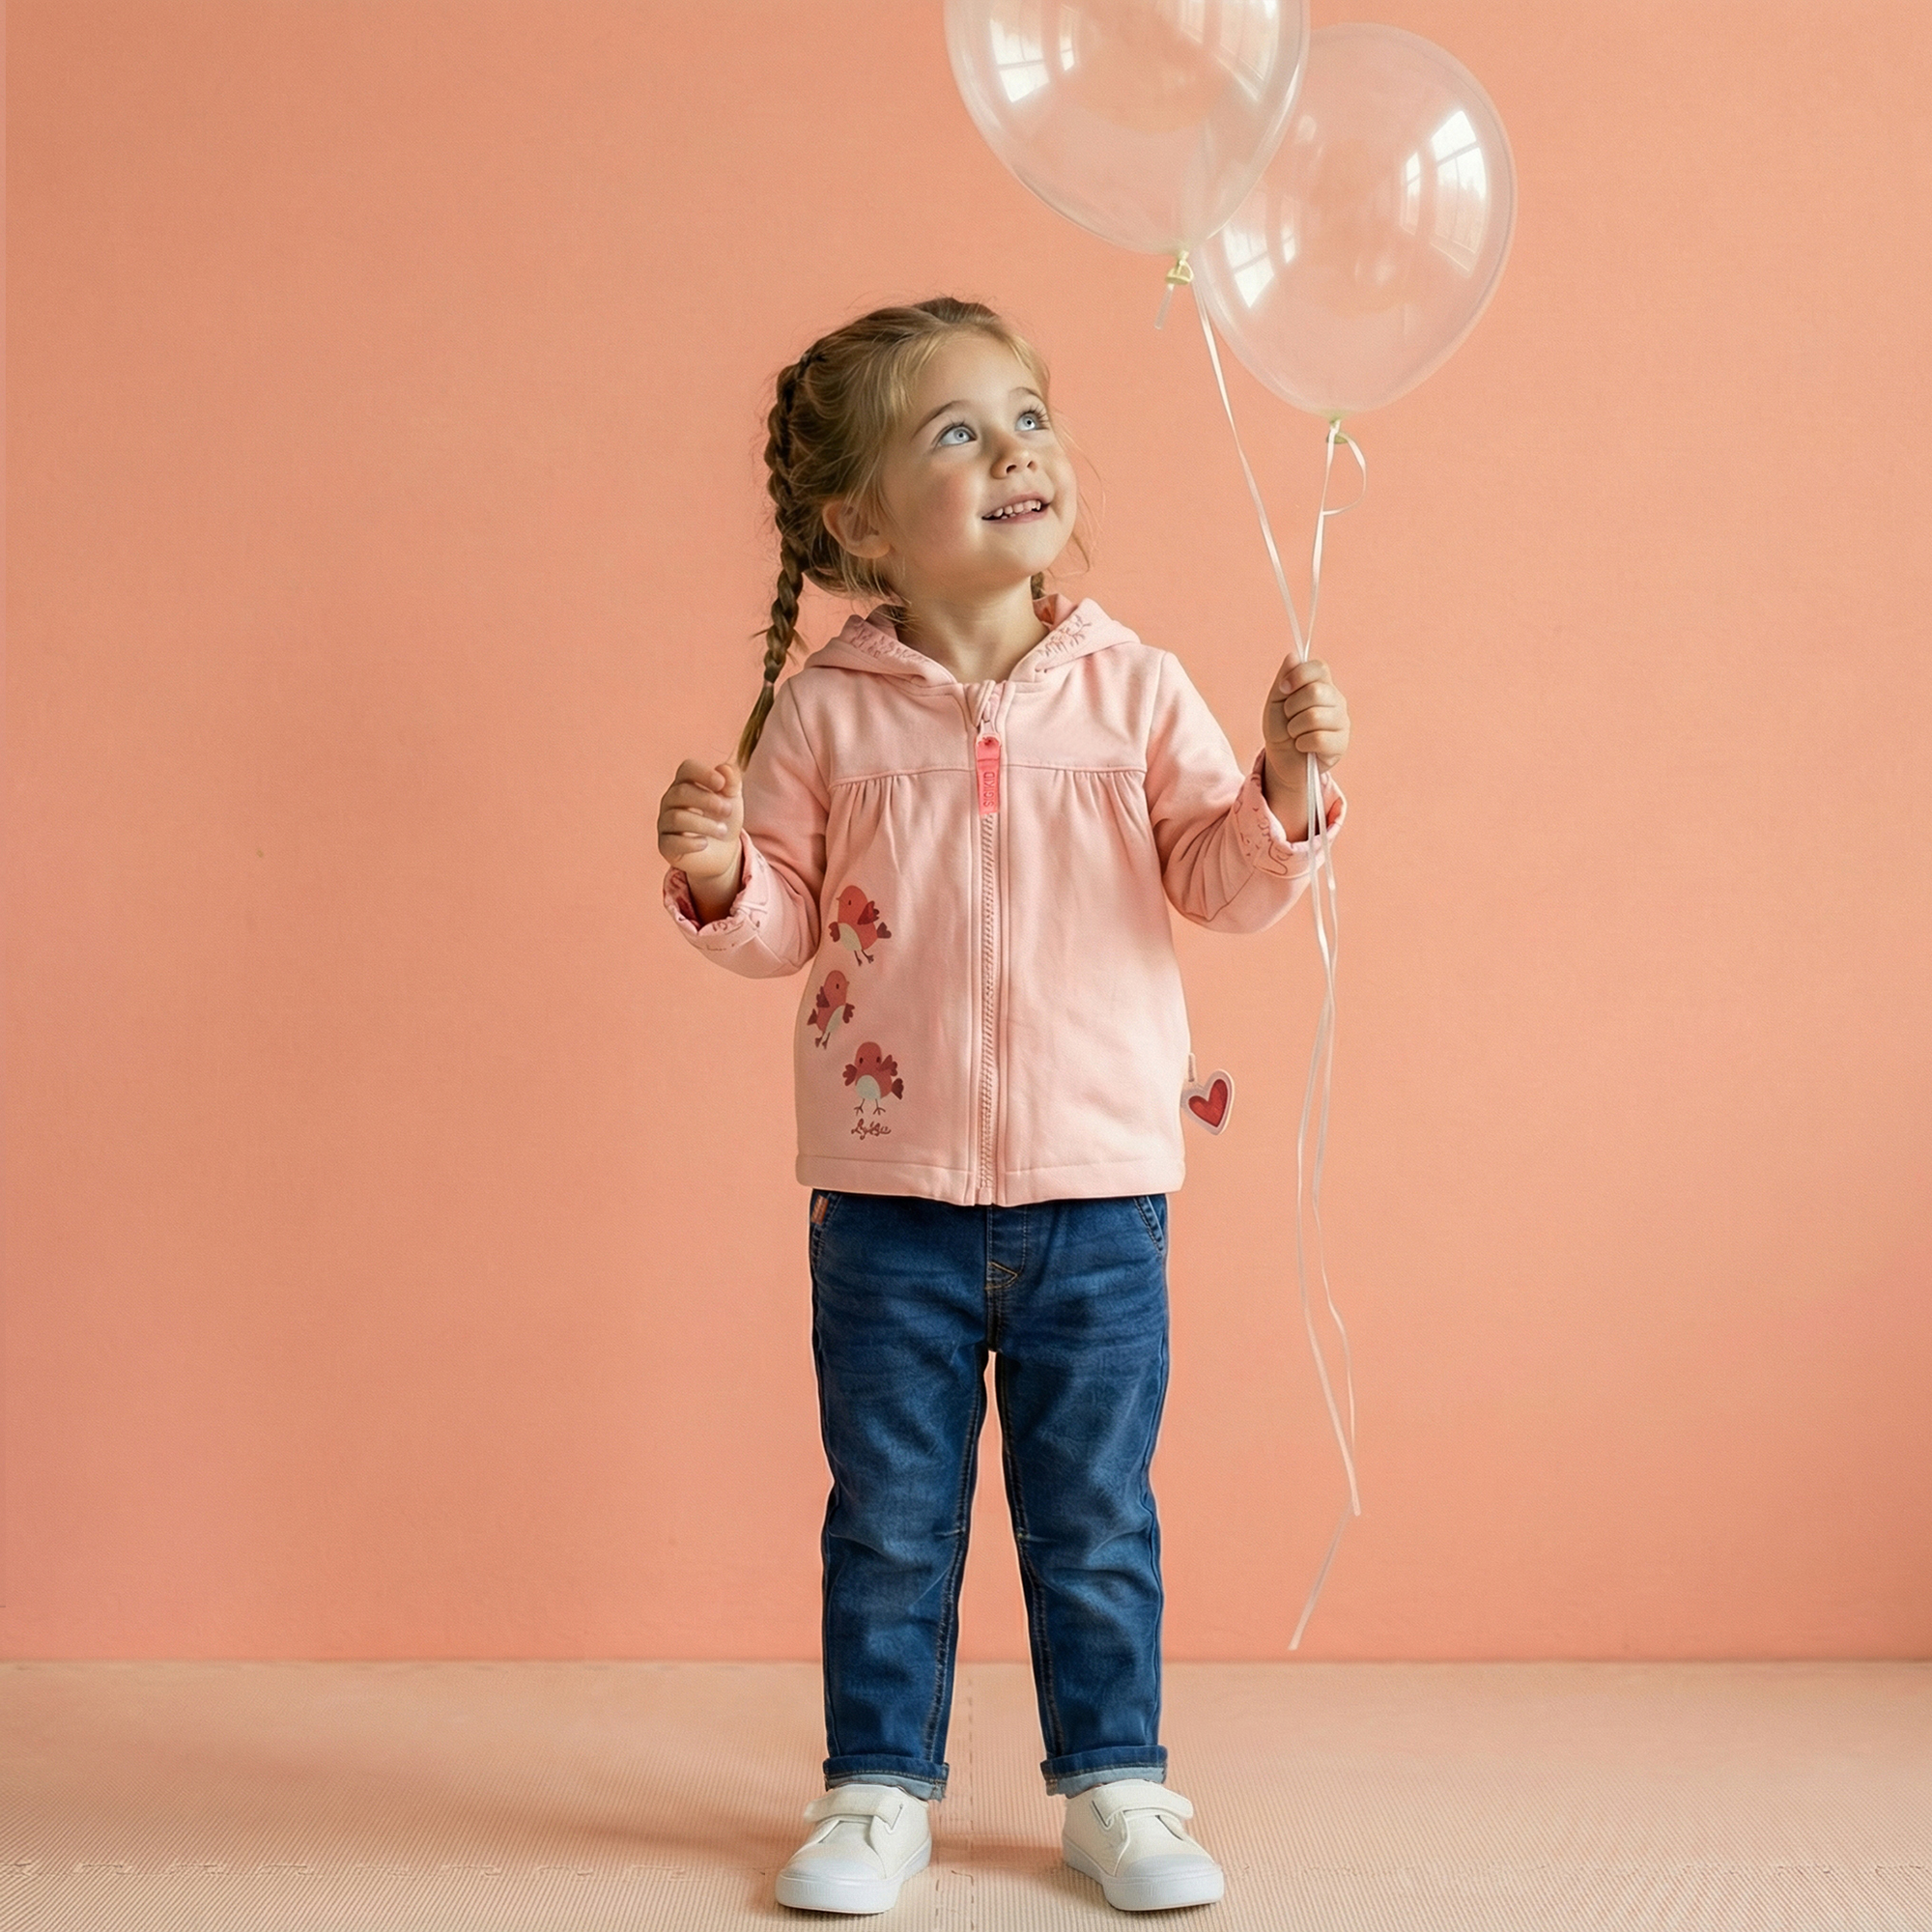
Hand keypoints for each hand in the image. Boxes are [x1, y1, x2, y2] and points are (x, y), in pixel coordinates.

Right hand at [657, 759, 744, 905]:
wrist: (723, 851)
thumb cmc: (723, 818)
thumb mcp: (733, 798)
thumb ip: (732, 781)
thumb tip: (725, 769)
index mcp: (685, 783)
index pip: (686, 769)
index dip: (703, 773)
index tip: (722, 784)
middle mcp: (670, 800)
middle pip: (681, 792)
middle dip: (708, 801)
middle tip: (727, 810)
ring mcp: (665, 823)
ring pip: (677, 818)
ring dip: (705, 824)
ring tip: (722, 831)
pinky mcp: (666, 846)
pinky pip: (672, 842)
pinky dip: (692, 843)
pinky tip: (704, 844)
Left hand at [1262, 655, 1350, 793]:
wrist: (1281, 761)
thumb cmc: (1280, 729)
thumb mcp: (1275, 702)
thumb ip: (1284, 679)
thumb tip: (1293, 656)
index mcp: (1322, 685)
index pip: (1320, 668)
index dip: (1299, 676)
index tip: (1284, 688)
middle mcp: (1337, 700)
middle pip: (1315, 692)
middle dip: (1292, 707)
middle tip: (1289, 718)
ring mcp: (1341, 722)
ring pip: (1314, 716)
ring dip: (1295, 728)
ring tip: (1295, 734)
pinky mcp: (1341, 744)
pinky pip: (1317, 738)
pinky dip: (1302, 743)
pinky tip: (1303, 746)